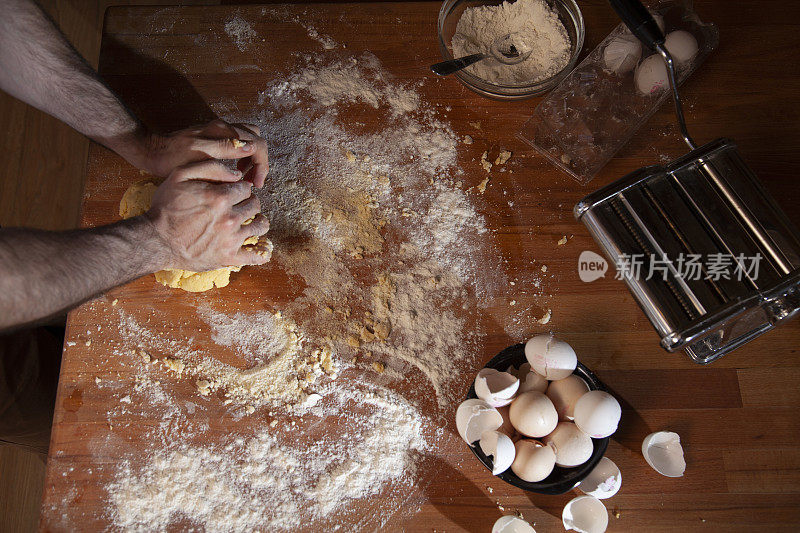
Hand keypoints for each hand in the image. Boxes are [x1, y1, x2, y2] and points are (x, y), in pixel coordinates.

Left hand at [133, 120, 269, 187]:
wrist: (153, 151)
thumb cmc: (172, 159)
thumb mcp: (198, 158)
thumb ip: (225, 150)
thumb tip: (250, 148)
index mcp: (222, 132)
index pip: (257, 145)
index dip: (261, 167)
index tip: (256, 184)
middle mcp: (224, 127)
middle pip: (258, 140)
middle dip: (259, 163)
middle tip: (253, 182)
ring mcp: (220, 128)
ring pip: (251, 139)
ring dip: (253, 158)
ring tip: (245, 176)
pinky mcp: (216, 133)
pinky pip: (240, 139)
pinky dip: (244, 154)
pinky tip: (235, 168)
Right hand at [144, 160, 270, 271]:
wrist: (156, 241)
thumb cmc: (165, 207)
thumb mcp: (179, 176)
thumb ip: (209, 168)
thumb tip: (237, 173)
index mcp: (221, 198)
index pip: (246, 188)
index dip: (240, 188)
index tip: (235, 192)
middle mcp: (230, 219)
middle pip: (254, 205)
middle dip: (248, 202)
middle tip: (240, 205)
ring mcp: (232, 240)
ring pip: (260, 226)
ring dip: (257, 221)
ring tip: (249, 221)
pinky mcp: (229, 257)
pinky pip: (256, 255)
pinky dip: (262, 251)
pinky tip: (259, 246)